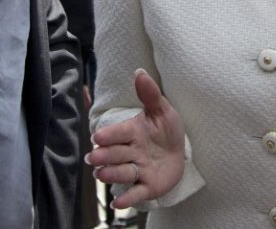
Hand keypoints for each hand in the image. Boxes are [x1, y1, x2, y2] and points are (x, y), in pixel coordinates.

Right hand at [86, 69, 184, 208]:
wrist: (180, 153)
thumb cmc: (166, 130)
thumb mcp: (162, 110)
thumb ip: (150, 94)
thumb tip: (139, 72)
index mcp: (133, 132)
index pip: (119, 133)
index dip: (109, 135)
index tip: (97, 137)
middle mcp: (132, 152)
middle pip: (116, 154)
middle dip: (105, 156)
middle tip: (94, 157)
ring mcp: (139, 170)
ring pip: (122, 172)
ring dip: (112, 174)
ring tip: (102, 175)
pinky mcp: (147, 186)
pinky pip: (136, 192)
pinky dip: (127, 198)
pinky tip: (118, 203)